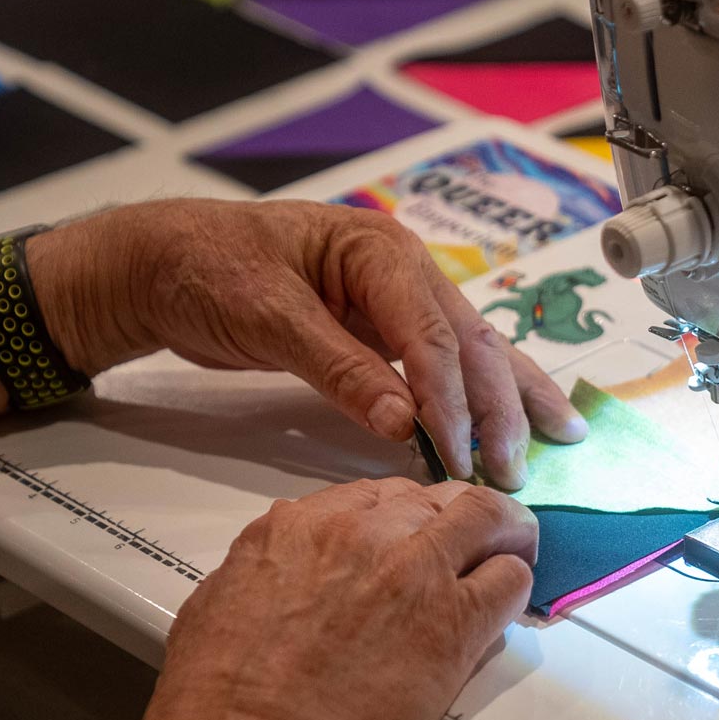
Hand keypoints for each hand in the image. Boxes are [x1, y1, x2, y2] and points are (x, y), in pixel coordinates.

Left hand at [31, 199, 585, 486]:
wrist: (158, 263)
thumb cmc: (204, 269)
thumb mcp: (267, 317)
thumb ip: (339, 369)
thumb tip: (401, 422)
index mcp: (377, 250)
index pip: (431, 333)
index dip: (448, 398)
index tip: (456, 455)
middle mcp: (403, 269)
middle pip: (471, 342)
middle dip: (499, 407)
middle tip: (514, 470)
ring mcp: (400, 298)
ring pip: (475, 350)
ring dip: (512, 399)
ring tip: (560, 437)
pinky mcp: (387, 329)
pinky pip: (446, 363)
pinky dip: (481, 396)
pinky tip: (515, 420)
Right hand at [116, 478, 536, 719]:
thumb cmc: (221, 697)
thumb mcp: (221, 602)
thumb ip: (263, 570)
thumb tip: (287, 573)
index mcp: (298, 525)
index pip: (376, 494)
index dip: (404, 516)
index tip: (414, 536)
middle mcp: (361, 531)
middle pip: (434, 496)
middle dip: (456, 516)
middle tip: (473, 540)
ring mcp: (413, 569)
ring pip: (486, 516)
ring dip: (504, 532)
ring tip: (513, 552)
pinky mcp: (455, 619)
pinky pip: (509, 579)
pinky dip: (515, 584)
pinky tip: (509, 602)